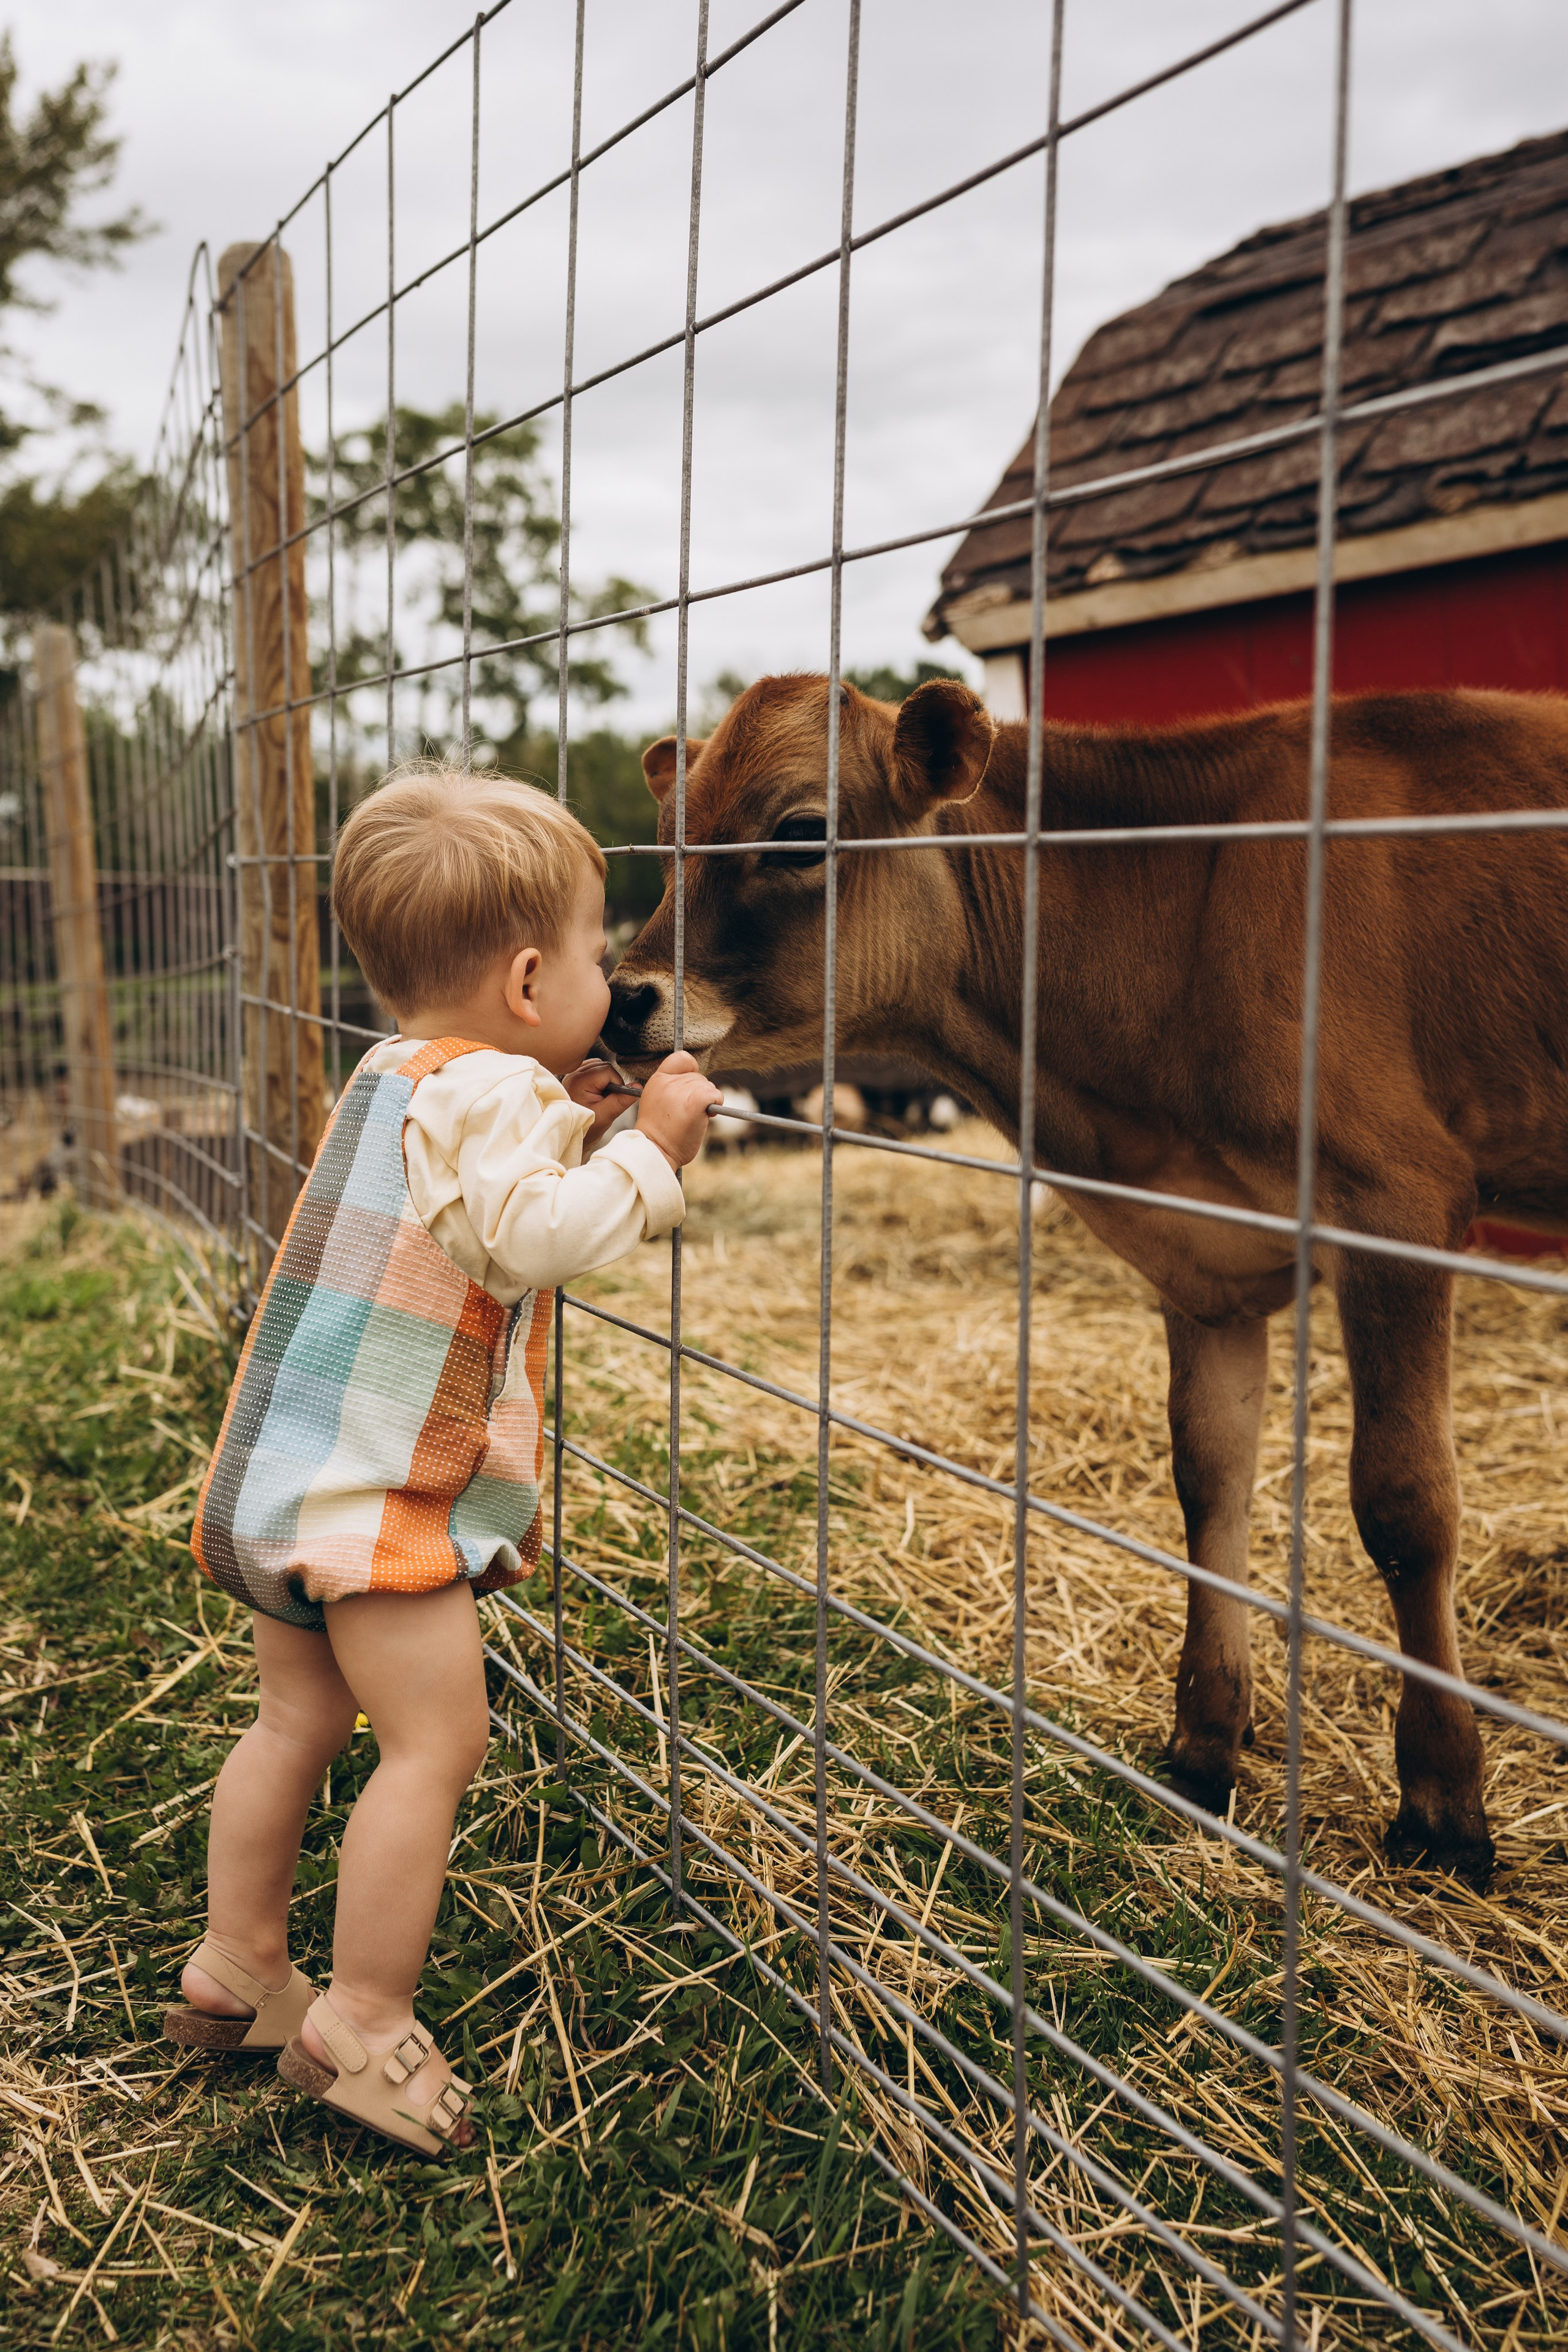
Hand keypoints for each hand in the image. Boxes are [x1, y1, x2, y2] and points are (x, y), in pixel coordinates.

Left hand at [563, 1060, 636, 1146]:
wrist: (571, 1135)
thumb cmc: (586, 1128)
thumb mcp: (605, 1116)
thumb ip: (621, 1100)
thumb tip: (638, 1086)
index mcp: (579, 1082)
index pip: (608, 1071)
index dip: (617, 1084)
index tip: (612, 1099)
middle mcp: (574, 1074)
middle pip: (604, 1066)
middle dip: (611, 1082)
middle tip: (606, 1100)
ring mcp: (573, 1075)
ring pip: (599, 1066)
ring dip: (606, 1080)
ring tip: (601, 1098)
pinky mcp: (575, 1077)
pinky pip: (593, 1070)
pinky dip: (599, 1079)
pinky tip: (597, 1094)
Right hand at [635, 1050, 721, 1169]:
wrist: (657, 1152)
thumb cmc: (661, 1133)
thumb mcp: (658, 1101)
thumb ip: (674, 1087)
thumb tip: (698, 1083)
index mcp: (657, 1080)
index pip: (681, 1058)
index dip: (691, 1070)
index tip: (689, 1088)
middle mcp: (668, 1082)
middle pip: (698, 1076)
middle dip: (699, 1093)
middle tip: (688, 1112)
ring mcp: (680, 1091)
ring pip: (708, 1086)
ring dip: (708, 1101)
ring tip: (693, 1117)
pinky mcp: (694, 1101)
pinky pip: (715, 1093)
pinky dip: (717, 1102)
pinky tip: (707, 1115)